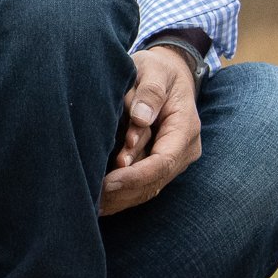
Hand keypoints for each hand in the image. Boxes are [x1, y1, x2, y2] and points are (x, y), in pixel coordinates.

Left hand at [102, 45, 202, 215]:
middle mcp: (184, 149)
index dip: (135, 175)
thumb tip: (141, 118)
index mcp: (185, 127)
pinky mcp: (161, 163)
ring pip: (149, 188)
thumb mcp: (154, 69)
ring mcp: (174, 158)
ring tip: (93, 207)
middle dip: (124, 192)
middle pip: (155, 181)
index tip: (108, 182)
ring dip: (122, 199)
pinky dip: (124, 195)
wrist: (170, 72)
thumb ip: (149, 92)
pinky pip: (145, 185)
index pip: (162, 161)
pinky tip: (102, 203)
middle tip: (91, 199)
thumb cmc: (158, 70)